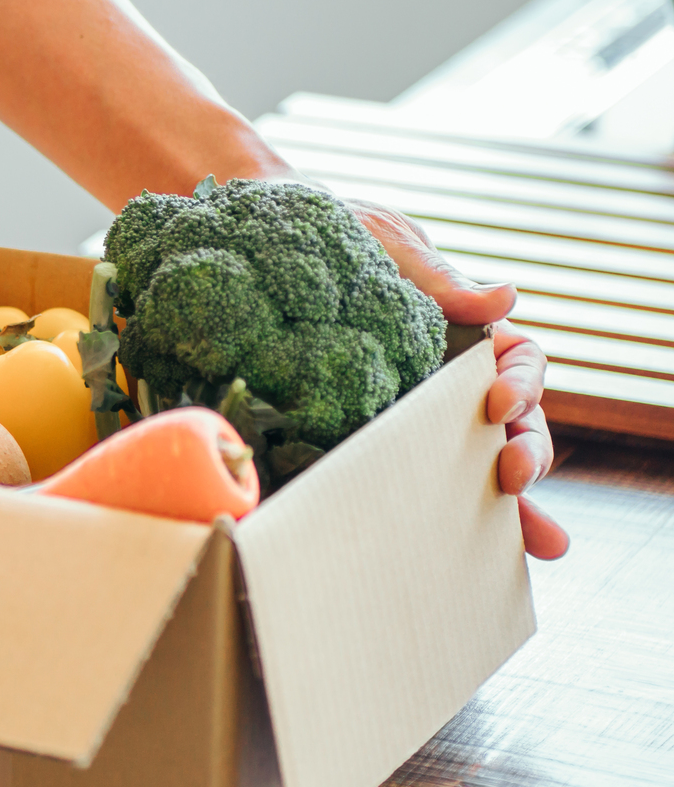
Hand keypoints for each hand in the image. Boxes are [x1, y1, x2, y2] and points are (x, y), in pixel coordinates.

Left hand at [347, 199, 567, 558]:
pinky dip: (430, 513)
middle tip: (514, 479)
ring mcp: (408, 410)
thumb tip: (505, 297)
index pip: (517, 363)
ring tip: (530, 543)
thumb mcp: (382, 241)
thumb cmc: (331, 234)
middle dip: (527, 454)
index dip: (522, 384)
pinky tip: (458, 552)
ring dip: (509, 505)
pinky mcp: (362, 434)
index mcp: (461, 331)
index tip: (498, 403)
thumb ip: (434, 274)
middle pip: (509, 423)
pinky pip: (399, 476)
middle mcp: (443, 377)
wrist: (257, 243)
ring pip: (470, 461)